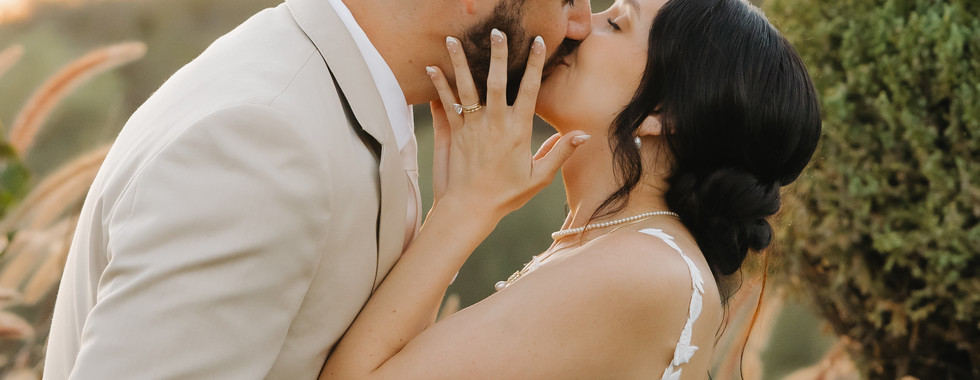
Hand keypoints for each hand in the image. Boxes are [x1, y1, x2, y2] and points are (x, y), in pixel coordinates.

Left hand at [426, 30, 590, 219]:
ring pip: (467, 87)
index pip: (530, 90)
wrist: (470, 209)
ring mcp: (473, 127)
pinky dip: (439, 85)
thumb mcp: (539, 177)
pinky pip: (446, 104)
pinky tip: (431, 67)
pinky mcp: (455, 133)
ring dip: (460, 62)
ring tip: (453, 39)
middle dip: (498, 54)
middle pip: (497, 81)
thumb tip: (583, 134)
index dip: (536, 65)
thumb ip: (560, 152)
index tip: (539, 42)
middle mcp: (495, 124)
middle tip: (496, 32)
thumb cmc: (506, 195)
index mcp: (518, 131)